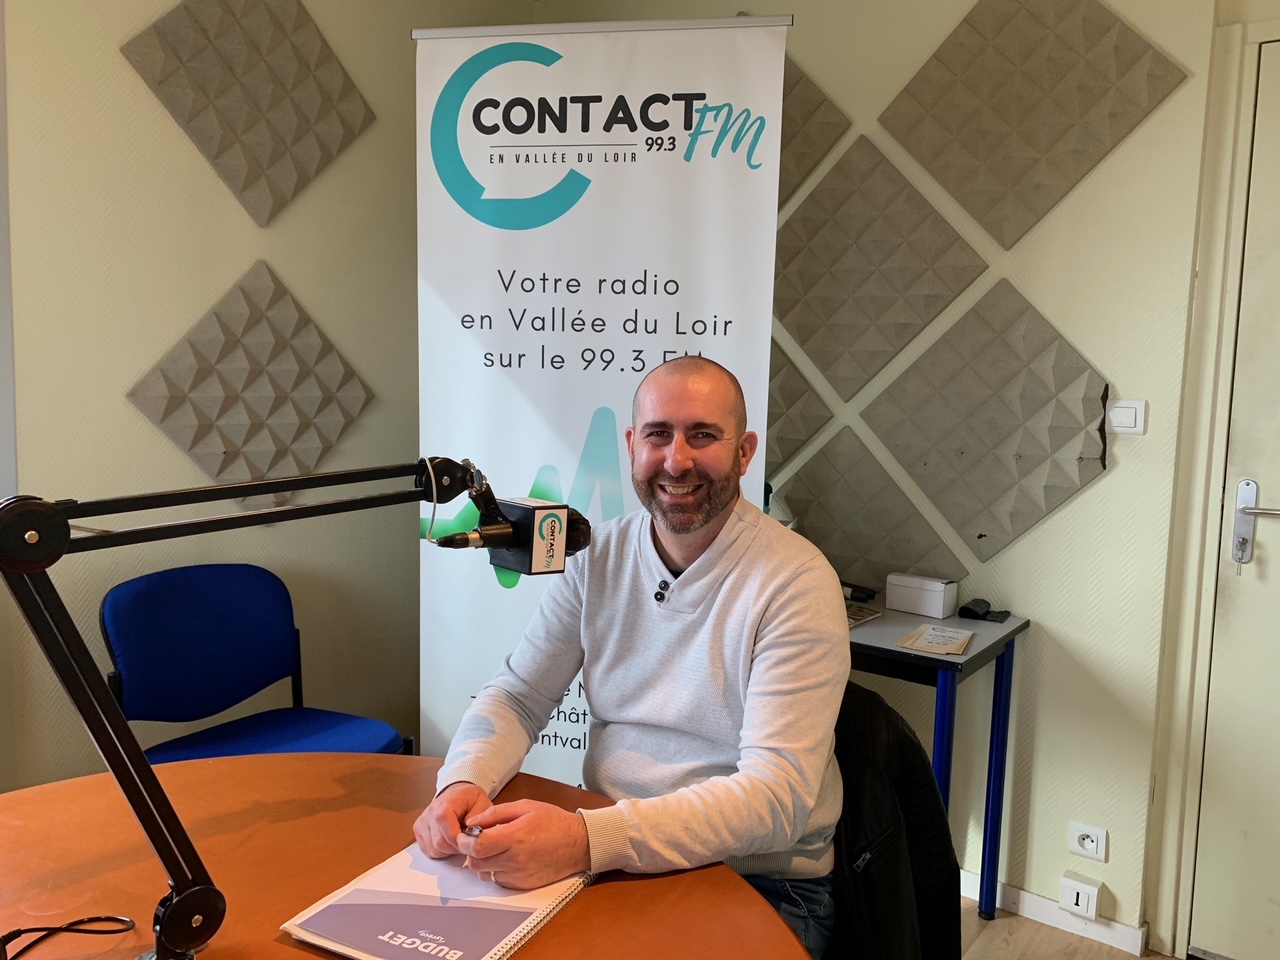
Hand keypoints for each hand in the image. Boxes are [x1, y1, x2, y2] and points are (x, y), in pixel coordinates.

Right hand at [413, 782, 492, 857]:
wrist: (459, 793)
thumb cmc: (471, 800)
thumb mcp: (483, 804)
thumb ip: (480, 821)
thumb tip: (472, 836)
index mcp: (446, 804)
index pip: (449, 833)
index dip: (461, 843)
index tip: (471, 843)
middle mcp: (430, 812)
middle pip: (440, 844)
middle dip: (456, 848)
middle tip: (466, 843)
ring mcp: (422, 821)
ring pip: (433, 850)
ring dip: (448, 851)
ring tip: (458, 840)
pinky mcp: (418, 829)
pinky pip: (427, 850)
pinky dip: (439, 851)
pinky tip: (448, 841)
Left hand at [456, 799, 589, 888]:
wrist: (578, 844)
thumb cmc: (553, 822)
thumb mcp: (526, 807)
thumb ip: (496, 813)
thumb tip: (473, 822)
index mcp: (515, 837)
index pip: (477, 846)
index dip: (465, 841)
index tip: (465, 835)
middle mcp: (515, 860)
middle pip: (476, 863)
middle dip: (471, 852)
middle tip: (477, 840)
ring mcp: (519, 875)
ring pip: (484, 874)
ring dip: (482, 862)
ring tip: (493, 849)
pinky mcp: (522, 885)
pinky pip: (498, 881)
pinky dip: (495, 871)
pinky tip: (504, 858)